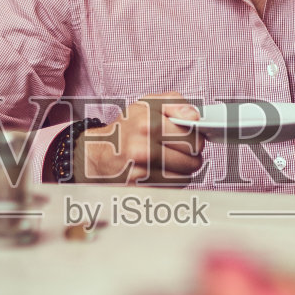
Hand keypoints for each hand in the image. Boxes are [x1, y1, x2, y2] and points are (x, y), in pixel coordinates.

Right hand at [77, 93, 204, 183]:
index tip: (191, 139)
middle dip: (191, 157)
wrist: (97, 154)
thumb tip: (195, 117)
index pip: (193, 139)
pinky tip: (160, 172)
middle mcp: (143, 149)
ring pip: (184, 178)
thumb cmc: (127, 128)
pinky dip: (171, 182)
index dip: (197, 139)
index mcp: (148, 124)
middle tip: (182, 151)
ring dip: (182, 171)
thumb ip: (175, 103)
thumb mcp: (147, 104)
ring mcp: (140, 173)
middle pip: (192, 161)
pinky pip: (171, 189)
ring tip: (170, 161)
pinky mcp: (139, 191)